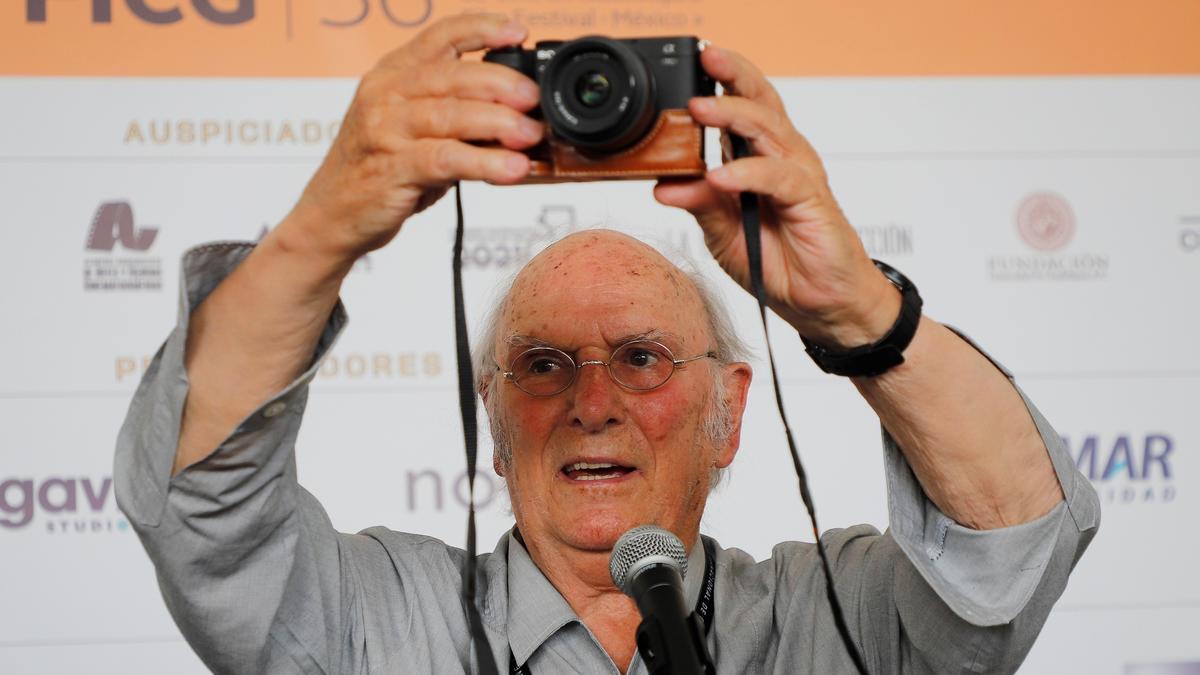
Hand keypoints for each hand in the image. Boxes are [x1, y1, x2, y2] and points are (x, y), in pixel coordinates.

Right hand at [281, 14, 543, 262]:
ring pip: (450, 115)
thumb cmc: (379, 170)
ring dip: (498, 124)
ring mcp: (383, 130)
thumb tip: (520, 118)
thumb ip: (457, 117)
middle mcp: (384, 95)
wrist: (331, 215)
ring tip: (531, 136)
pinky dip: (484, 163)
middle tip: (534, 100)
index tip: (517, 32)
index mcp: (392, 75)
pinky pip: (445, 159)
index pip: (439, 36)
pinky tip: (512, 169)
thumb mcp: (414, 130)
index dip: (481, 29)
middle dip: (501, 84)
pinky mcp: (390, 169)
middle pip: (452, 76)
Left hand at [654, 46, 898, 348]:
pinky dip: (748, 174)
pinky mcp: (812, 201)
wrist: (819, 303)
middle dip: (733, 77)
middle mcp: (782, 158)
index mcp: (760, 158)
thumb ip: (698, 204)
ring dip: (732, 117)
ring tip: (700, 110)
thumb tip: (661, 185)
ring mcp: (800, 176)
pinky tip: (722, 176)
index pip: (743, 106)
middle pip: (761, 103)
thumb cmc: (778, 263)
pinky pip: (779, 178)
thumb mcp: (722, 234)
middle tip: (706, 60)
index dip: (723, 79)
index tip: (696, 60)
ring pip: (769, 131)